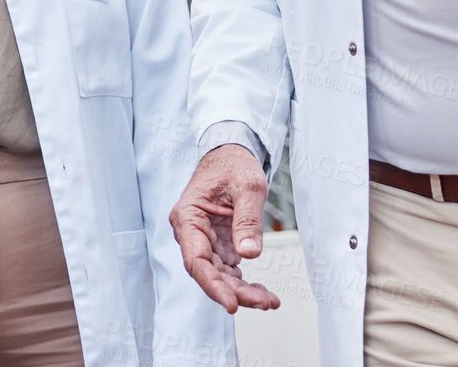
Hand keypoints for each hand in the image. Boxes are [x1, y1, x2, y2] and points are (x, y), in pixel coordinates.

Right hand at [171, 144, 279, 312]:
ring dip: (242, 291)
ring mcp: (203, 240)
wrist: (231, 154)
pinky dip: (243, 282)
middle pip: (208, 272)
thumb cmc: (234, 165)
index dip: (213, 285)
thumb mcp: (247, 186)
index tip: (232, 303)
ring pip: (218, 275)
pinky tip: (263, 293)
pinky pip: (227, 269)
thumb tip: (249, 253)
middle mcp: (190, 232)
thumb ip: (247, 219)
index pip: (196, 260)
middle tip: (265, 302)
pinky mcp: (216, 244)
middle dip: (235, 291)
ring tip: (269, 301)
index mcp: (188, 217)